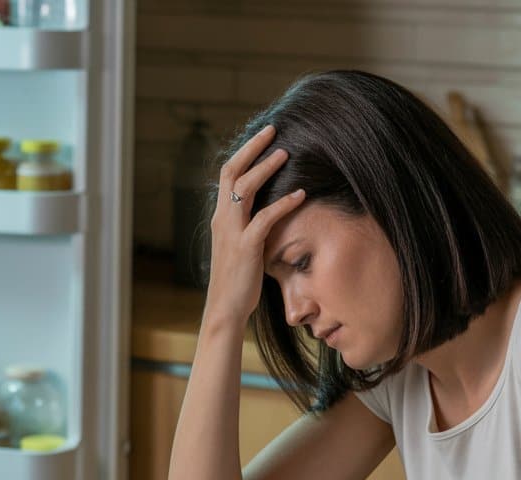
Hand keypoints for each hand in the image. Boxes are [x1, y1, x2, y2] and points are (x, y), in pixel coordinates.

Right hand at [203, 124, 305, 328]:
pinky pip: (265, 217)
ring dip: (266, 168)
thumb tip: (265, 213)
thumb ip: (247, 227)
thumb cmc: (236, 280)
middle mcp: (222, 219)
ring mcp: (232, 232)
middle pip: (232, 172)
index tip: (262, 137)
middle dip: (251, 148)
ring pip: (245, 188)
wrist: (225, 308)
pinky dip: (283, 203)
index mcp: (220, 217)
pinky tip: (300, 194)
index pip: (227, 175)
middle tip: (272, 129)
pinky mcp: (246, 247)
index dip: (243, 153)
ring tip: (286, 153)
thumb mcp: (238, 247)